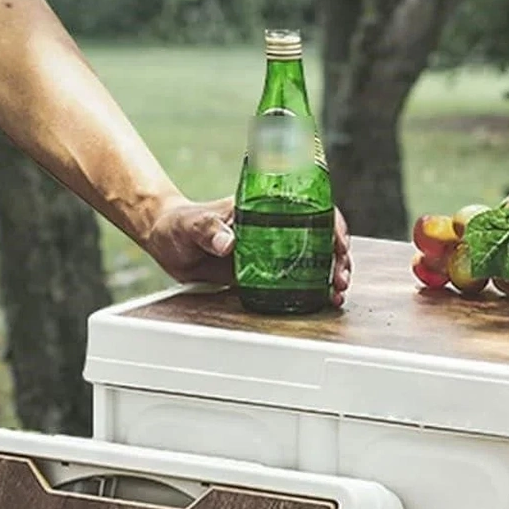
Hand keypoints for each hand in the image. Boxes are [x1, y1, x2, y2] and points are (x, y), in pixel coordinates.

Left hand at [143, 196, 351, 305]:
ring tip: (338, 293)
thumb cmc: (181, 224)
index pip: (310, 208)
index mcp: (266, 208)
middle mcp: (276, 227)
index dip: (331, 223)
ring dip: (332, 276)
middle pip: (321, 237)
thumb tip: (228, 243)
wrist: (167, 241)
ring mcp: (273, 251)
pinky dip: (315, 290)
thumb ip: (210, 230)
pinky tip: (326, 300)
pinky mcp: (265, 274)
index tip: (339, 242)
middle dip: (339, 257)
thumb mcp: (194, 224)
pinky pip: (296, 281)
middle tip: (341, 278)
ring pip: (314, 260)